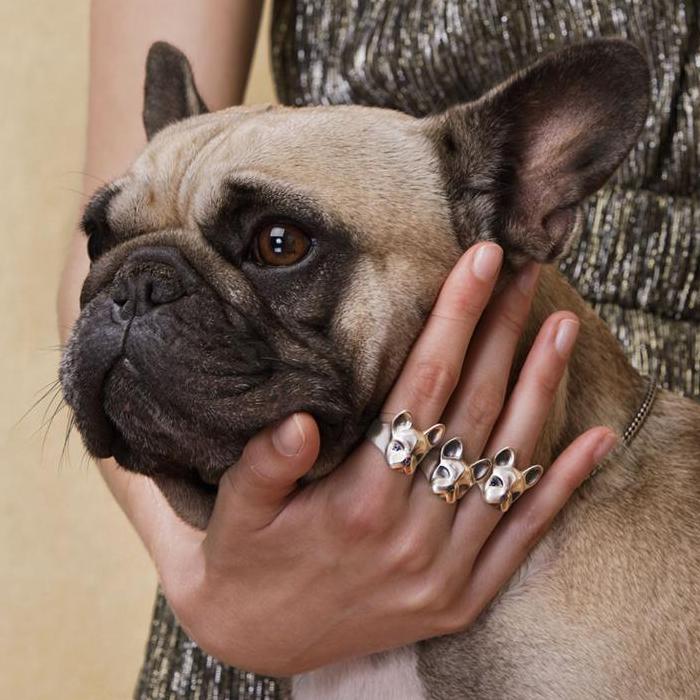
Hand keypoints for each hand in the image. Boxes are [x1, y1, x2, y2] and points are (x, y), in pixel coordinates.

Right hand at [129, 242, 615, 675]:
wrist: (262, 640)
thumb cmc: (248, 560)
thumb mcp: (237, 511)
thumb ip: (267, 464)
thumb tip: (300, 419)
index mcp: (358, 505)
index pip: (422, 389)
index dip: (454, 320)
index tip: (480, 262)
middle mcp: (413, 536)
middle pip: (474, 411)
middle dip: (501, 333)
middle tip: (526, 273)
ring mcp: (446, 570)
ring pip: (510, 463)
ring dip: (541, 389)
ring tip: (563, 327)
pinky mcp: (464, 597)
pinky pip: (525, 533)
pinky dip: (565, 484)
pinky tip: (595, 438)